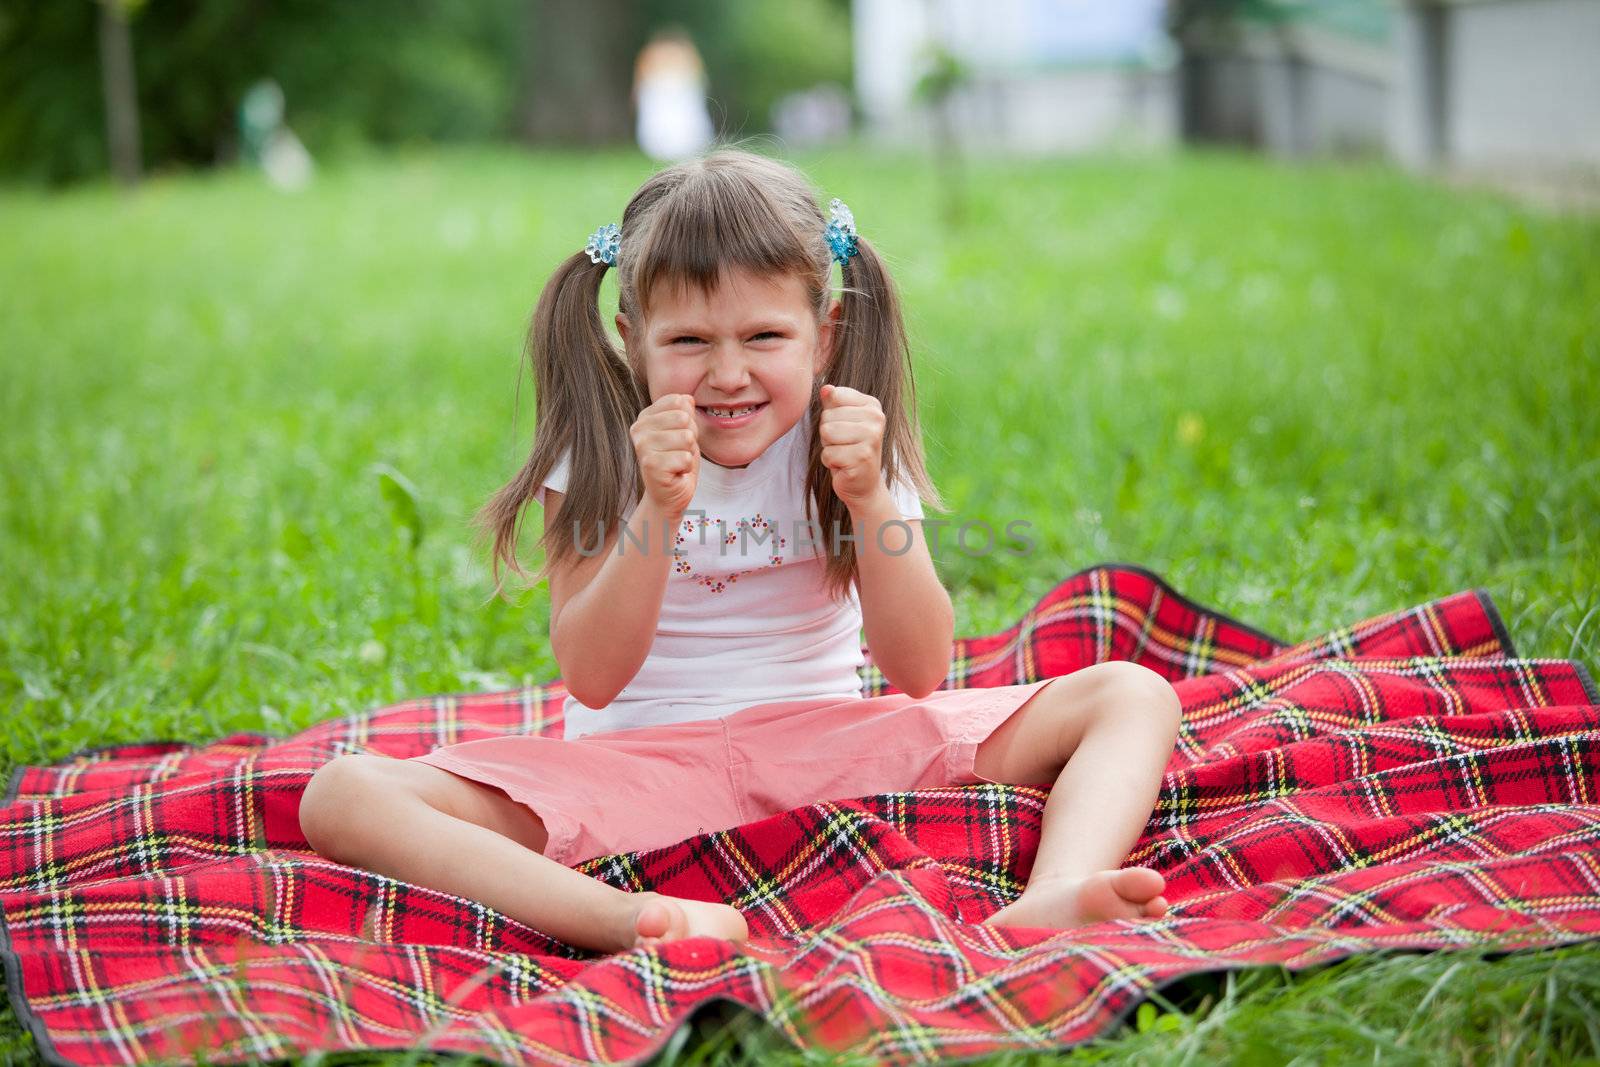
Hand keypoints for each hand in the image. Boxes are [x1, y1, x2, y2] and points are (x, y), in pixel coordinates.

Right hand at [631, 394, 698, 514]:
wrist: (670, 494)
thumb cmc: (677, 461)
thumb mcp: (684, 430)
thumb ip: (685, 411)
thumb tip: (688, 398)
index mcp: (645, 416)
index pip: (679, 401)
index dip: (689, 419)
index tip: (679, 436)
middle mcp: (639, 429)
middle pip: (684, 418)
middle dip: (691, 437)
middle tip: (679, 451)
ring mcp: (642, 446)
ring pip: (686, 437)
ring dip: (688, 453)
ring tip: (677, 462)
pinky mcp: (651, 465)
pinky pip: (685, 458)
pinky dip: (686, 467)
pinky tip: (675, 472)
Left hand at [818, 383, 886, 508]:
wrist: (863, 484)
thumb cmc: (849, 448)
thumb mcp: (841, 421)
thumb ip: (833, 402)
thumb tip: (825, 388)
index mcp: (872, 405)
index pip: (834, 396)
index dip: (830, 415)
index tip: (843, 428)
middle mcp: (876, 419)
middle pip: (828, 417)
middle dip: (828, 435)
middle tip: (844, 445)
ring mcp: (871, 438)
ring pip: (827, 433)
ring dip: (828, 447)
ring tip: (843, 454)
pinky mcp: (862, 458)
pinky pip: (828, 454)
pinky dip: (830, 462)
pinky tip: (844, 466)